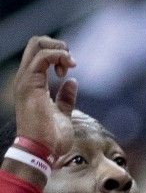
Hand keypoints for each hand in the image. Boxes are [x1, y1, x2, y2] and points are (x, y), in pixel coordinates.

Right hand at [13, 37, 77, 157]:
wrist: (42, 150)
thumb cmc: (50, 137)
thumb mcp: (61, 113)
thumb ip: (65, 98)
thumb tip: (72, 83)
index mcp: (31, 84)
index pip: (38, 53)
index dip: (58, 53)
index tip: (69, 69)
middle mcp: (25, 79)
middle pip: (35, 42)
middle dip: (58, 44)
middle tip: (69, 62)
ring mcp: (26, 80)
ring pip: (37, 44)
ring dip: (60, 50)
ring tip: (69, 66)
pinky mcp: (30, 84)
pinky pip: (43, 56)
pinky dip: (59, 56)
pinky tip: (66, 70)